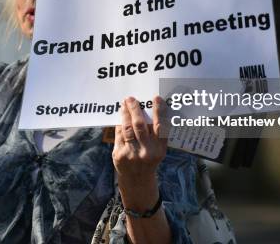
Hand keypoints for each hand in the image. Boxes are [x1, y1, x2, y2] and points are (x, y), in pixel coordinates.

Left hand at [112, 96, 167, 210]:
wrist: (137, 181)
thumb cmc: (149, 160)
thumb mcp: (157, 150)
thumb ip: (155, 134)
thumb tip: (148, 109)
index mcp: (159, 149)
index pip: (161, 127)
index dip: (159, 111)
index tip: (156, 98)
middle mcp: (147, 151)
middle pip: (140, 125)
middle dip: (135, 109)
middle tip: (132, 98)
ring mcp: (132, 154)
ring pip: (127, 128)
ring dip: (125, 113)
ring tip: (124, 104)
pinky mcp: (119, 155)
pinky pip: (119, 134)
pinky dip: (119, 124)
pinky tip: (120, 117)